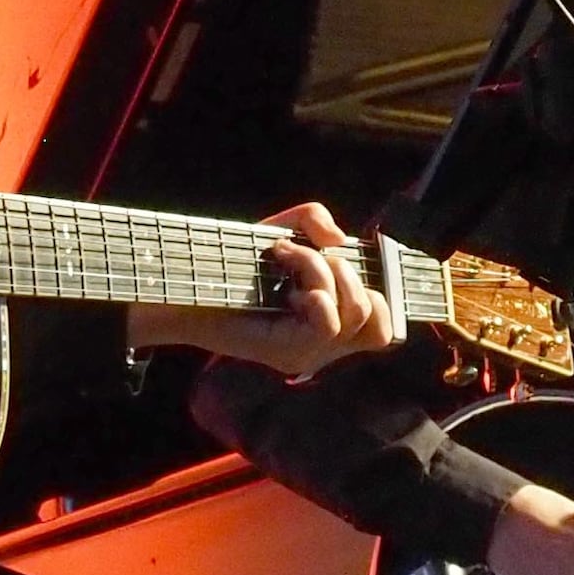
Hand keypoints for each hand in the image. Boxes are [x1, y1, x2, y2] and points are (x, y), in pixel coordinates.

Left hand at [137, 200, 406, 380]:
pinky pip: (327, 323)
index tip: (345, 262)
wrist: (188, 284)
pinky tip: (286, 281)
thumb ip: (316, 221)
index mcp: (331, 324)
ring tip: (286, 258)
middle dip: (346, 270)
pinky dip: (313, 288)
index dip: (385, 294)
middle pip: (375, 315)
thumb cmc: (234, 262)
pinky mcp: (287, 353)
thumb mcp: (284, 229)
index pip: (384, 328)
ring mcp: (308, 353)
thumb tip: (340, 241)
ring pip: (352, 312)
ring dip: (322, 271)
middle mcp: (324, 345)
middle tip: (302, 255)